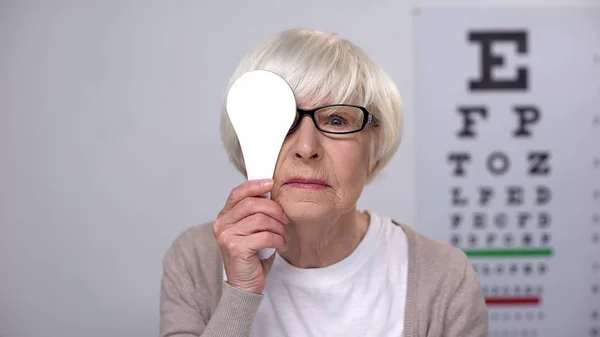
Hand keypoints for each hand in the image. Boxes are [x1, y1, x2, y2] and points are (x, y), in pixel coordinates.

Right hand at [213, 179, 289, 293]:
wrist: (245, 285)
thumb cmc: (251, 256)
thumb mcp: (252, 230)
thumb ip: (255, 213)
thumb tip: (272, 194)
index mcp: (224, 217)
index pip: (237, 193)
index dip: (255, 186)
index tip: (271, 183)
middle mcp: (222, 225)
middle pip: (252, 204)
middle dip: (275, 210)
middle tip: (285, 219)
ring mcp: (227, 236)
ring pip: (261, 219)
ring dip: (278, 227)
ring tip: (283, 235)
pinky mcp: (236, 248)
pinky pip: (265, 236)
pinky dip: (278, 240)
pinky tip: (280, 246)